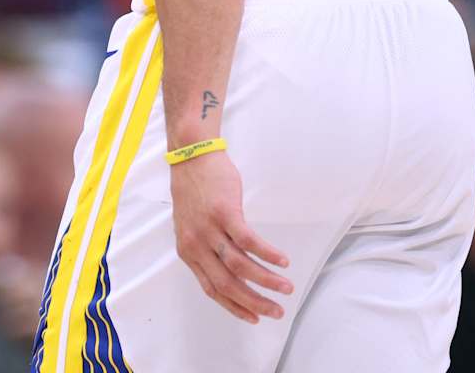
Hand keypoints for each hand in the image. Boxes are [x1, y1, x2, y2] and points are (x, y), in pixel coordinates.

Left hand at [169, 150, 292, 323]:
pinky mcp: (224, 213)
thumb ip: (204, 248)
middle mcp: (196, 245)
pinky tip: (283, 261)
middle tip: (276, 311)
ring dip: (267, 281)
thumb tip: (226, 269)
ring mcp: (209, 229)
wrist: (190, 156)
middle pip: (228, 284)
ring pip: (241, 266)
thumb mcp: (190, 226)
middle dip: (255, 302)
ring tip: (286, 287)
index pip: (212, 289)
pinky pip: (249, 241)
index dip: (235, 306)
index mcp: (188, 251)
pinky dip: (268, 254)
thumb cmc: (194, 191)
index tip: (254, 317)